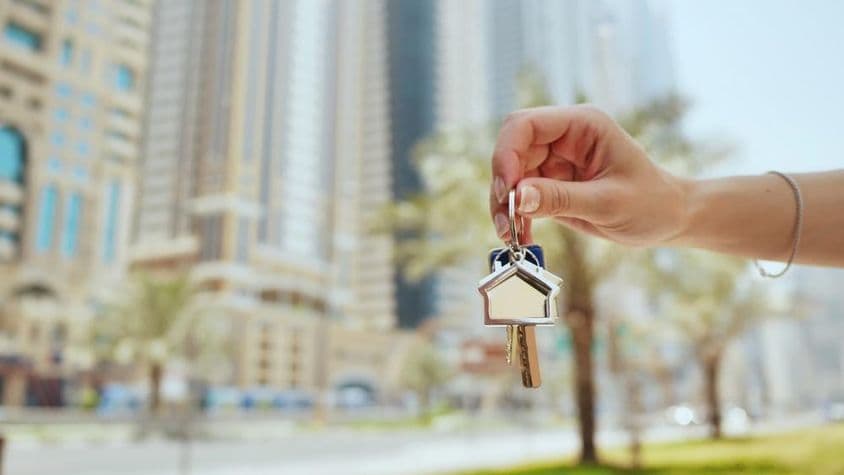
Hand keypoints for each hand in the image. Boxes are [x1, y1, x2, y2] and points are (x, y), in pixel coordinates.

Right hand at [489, 105, 689, 246]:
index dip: (507, 154)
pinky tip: (522, 236)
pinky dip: (515, 216)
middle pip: (511, 151)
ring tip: (512, 235)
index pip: (525, 125)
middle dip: (502, 185)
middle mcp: (563, 137)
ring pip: (510, 176)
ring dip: (504, 205)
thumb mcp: (608, 203)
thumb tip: (516, 197)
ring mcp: (554, 160)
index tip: (507, 190)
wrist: (668, 220)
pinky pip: (519, 195)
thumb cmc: (651, 204)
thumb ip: (560, 198)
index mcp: (582, 125)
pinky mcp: (550, 184)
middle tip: (505, 221)